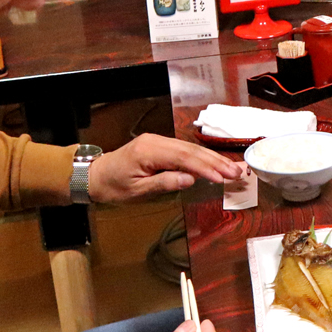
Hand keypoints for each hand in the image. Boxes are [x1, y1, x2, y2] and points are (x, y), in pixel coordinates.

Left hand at [88, 133, 241, 203]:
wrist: (94, 175)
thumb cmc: (113, 187)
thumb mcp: (137, 191)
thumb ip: (164, 183)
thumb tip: (190, 179)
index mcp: (149, 151)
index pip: (183, 158)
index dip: (205, 168)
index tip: (223, 178)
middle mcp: (156, 141)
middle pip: (191, 150)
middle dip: (215, 162)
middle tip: (237, 172)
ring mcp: (158, 141)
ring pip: (190, 148)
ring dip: (212, 159)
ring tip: (232, 168)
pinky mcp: (159, 145)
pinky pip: (184, 150)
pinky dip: (201, 158)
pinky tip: (215, 164)